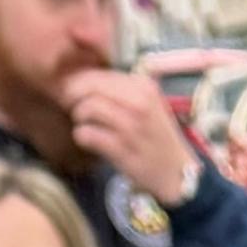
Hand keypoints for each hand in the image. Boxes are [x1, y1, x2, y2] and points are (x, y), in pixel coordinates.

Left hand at [66, 67, 199, 207]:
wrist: (176, 173)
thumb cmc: (155, 136)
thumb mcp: (147, 103)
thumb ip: (121, 89)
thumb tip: (84, 79)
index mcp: (143, 86)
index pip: (100, 73)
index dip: (80, 80)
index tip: (74, 91)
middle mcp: (138, 102)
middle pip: (90, 86)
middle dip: (73, 94)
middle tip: (70, 104)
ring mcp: (131, 127)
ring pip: (87, 108)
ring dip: (78, 115)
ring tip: (83, 123)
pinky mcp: (122, 150)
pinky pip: (88, 134)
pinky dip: (81, 135)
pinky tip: (86, 138)